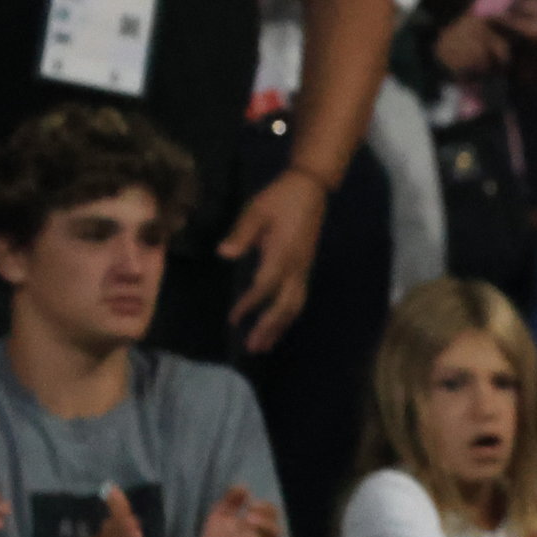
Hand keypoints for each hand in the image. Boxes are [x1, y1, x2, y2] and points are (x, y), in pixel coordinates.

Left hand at [219, 168, 328, 350]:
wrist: (310, 188)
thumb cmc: (280, 198)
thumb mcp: (256, 210)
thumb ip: (241, 233)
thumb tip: (225, 254)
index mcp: (283, 253)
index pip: (265, 286)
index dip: (250, 304)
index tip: (234, 319)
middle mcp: (297, 267)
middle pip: (285, 305)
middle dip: (269, 327)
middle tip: (252, 347)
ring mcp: (304, 269)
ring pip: (295, 306)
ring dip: (280, 327)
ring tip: (265, 345)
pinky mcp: (306, 268)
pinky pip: (299, 298)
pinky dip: (288, 316)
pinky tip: (279, 324)